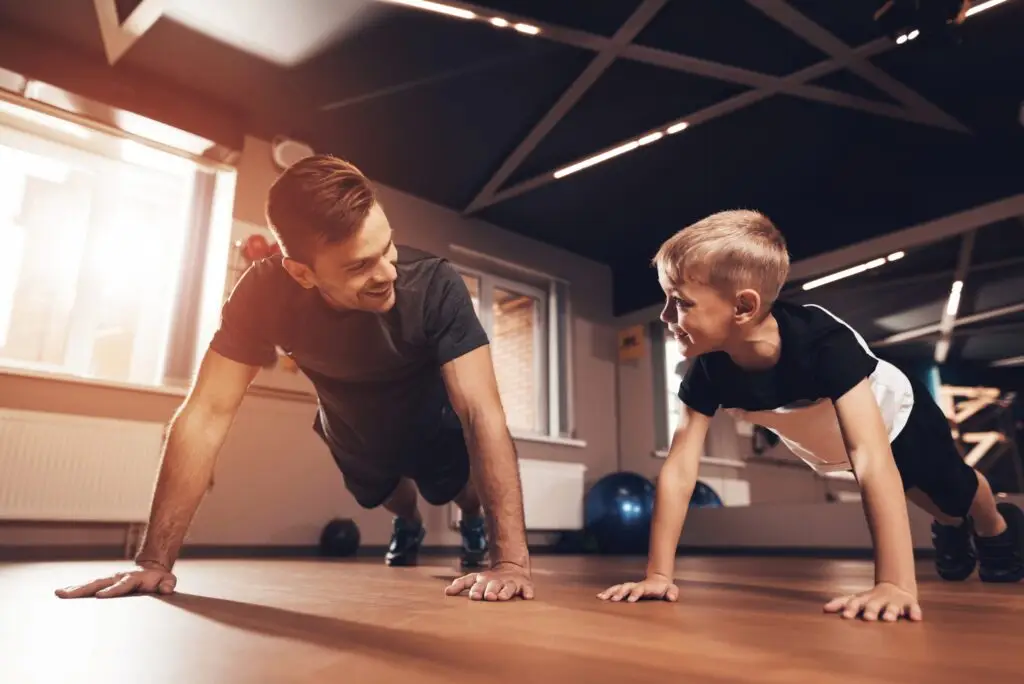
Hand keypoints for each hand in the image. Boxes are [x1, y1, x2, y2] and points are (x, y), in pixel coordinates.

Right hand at [54, 561, 176, 598]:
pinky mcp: (104, 583)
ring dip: (75, 589)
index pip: (122, 586)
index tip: (100, 596)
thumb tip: (167, 589)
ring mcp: (109, 580)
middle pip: (99, 583)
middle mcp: (117, 578)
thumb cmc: (159, 579)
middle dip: (84, 589)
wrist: (151, 570)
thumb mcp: (167, 580)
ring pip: (90, 584)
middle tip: (67, 594)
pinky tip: (62, 594)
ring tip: (59, 594)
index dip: (112, 591)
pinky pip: (88, 586)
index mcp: (132, 579)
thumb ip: (168, 584)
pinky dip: (75, 589)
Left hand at [444, 562, 533, 600]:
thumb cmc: (490, 580)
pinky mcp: (525, 586)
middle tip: (487, 597)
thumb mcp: (475, 580)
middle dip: (489, 591)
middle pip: (492, 585)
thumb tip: (446, 592)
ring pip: (508, 587)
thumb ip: (461, 585)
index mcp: (483, 580)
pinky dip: (527, 593)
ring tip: (502, 597)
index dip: (474, 589)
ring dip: (505, 592)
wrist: (512, 569)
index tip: (472, 596)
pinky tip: (527, 597)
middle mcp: (496, 581)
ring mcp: (511, 583)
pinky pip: (527, 589)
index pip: (475, 582)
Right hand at [597, 574, 678, 601]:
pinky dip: (607, 592)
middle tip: (614, 599)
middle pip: (626, 587)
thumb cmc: (665, 588)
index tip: (630, 600)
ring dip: (611, 592)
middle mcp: (636, 586)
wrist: (658, 580)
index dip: (636, 593)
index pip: (640, 589)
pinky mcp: (626, 589)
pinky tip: (599, 597)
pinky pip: (615, 590)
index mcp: (647, 587)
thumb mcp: (671, 589)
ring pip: (619, 587)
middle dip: (620, 592)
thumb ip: (672, 592)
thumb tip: (672, 597)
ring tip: (601, 597)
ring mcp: (630, 587)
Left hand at [823, 581, 921, 621]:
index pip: (855, 602)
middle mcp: (879, 600)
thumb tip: (824, 608)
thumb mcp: (857, 599)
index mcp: (865, 599)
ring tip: (888, 619)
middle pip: (874, 605)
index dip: (850, 608)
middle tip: (867, 618)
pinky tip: (915, 618)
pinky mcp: (909, 604)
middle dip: (871, 610)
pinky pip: (913, 608)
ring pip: (892, 607)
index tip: (845, 616)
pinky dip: (915, 612)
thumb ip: (842, 603)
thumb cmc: (871, 599)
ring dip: (890, 612)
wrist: (894, 587)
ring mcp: (894, 601)